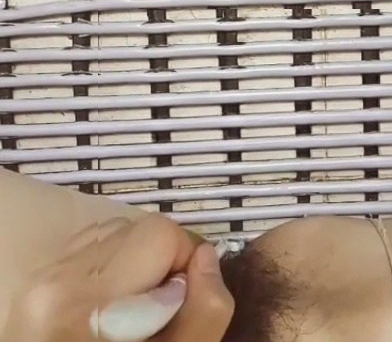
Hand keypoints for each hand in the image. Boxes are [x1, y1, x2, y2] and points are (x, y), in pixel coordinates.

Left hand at [2, 214, 233, 341]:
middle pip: (139, 227)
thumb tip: (206, 256)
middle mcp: (56, 280)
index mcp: (89, 304)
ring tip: (135, 305)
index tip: (182, 301)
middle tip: (162, 306)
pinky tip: (113, 300)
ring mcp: (42, 277)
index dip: (186, 262)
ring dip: (139, 258)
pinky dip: (115, 261)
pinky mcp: (39, 279)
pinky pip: (94, 243)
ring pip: (118, 231)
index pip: (160, 234)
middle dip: (164, 259)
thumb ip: (207, 310)